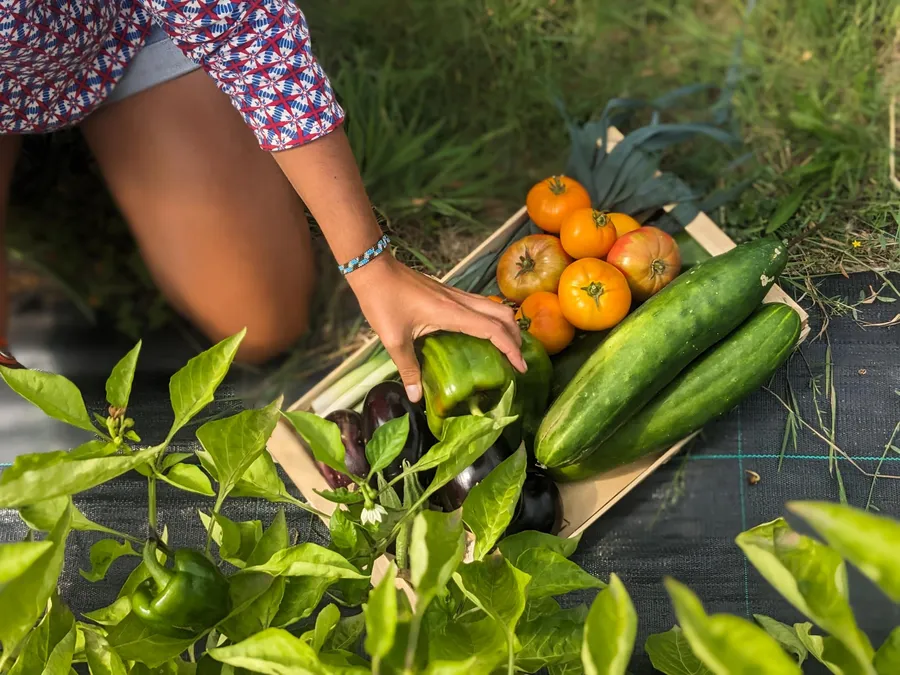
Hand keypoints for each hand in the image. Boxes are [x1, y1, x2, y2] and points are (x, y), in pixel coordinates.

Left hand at [347, 255, 525, 401]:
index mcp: (452, 313)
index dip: (510, 348)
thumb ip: (408, 369)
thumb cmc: (383, 300)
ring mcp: (455, 295)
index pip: (493, 329)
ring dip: (505, 325)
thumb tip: (415, 397)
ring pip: (493, 306)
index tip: (520, 367)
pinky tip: (482, 334)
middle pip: (502, 314)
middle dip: (516, 335)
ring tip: (507, 347)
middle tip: (517, 359)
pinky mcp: (448, 293)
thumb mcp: (393, 339)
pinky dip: (491, 319)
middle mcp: (460, 302)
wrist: (373, 269)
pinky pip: (479, 305)